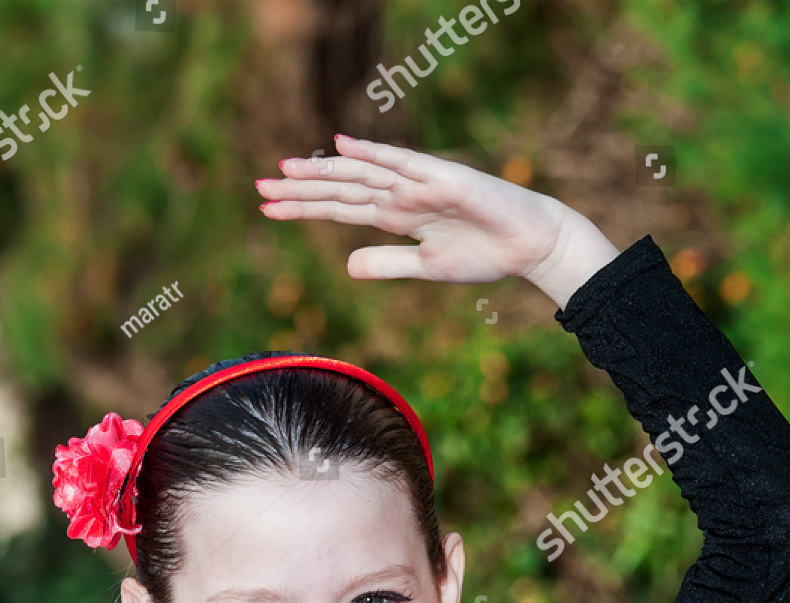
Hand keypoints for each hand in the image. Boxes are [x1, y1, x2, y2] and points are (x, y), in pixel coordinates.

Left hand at [255, 134, 618, 308]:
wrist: (530, 246)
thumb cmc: (485, 254)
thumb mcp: (427, 268)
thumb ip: (388, 264)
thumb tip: (347, 268)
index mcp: (396, 215)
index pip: (339, 210)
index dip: (304, 208)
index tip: (268, 209)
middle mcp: (401, 194)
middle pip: (342, 190)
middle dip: (301, 190)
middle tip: (259, 188)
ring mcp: (420, 183)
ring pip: (362, 174)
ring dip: (324, 172)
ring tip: (285, 169)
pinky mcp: (443, 180)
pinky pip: (402, 164)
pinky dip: (373, 153)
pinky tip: (342, 146)